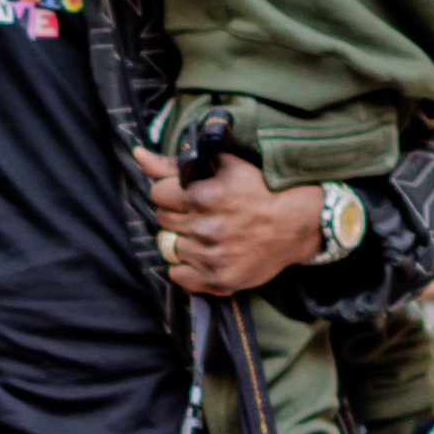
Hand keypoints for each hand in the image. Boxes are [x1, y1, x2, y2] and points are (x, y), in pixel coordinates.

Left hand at [136, 146, 323, 295]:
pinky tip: (202, 255)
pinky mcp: (218, 280)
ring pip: (169, 247)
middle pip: (162, 220)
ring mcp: (212, 256)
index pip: (157, 194)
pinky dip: (185, 268)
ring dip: (182, 240)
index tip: (185, 195)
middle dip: (176, 214)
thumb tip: (137, 153)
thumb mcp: (223, 166)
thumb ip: (175, 162)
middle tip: (198, 214)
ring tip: (205, 234)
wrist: (296, 225)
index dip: (170, 192)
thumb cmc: (259, 190)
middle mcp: (206, 228)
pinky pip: (177, 276)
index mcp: (204, 196)